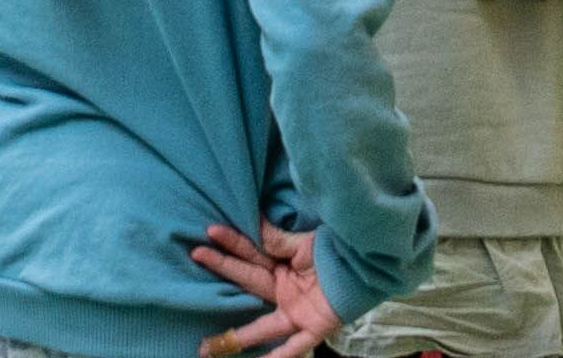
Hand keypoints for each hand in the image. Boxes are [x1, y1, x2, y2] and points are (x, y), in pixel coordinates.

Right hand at [189, 218, 342, 357]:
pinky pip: (296, 345)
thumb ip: (278, 239)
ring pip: (263, 325)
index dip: (232, 242)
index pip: (251, 254)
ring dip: (238, 337)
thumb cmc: (335, 252)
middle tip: (195, 253)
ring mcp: (296, 311)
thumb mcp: (304, 243)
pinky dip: (281, 357)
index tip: (210, 230)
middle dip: (223, 266)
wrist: (367, 265)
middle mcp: (283, 290)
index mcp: (281, 267)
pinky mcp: (314, 327)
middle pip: (249, 280)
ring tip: (206, 348)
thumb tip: (252, 218)